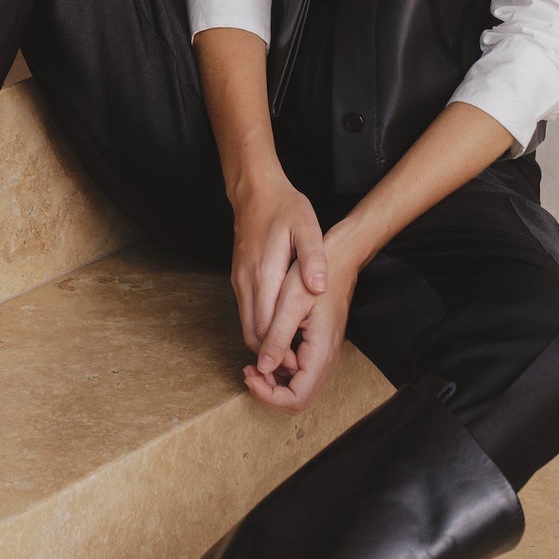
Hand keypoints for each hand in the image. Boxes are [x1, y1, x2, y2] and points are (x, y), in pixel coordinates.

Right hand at [229, 168, 326, 353]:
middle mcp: (246, 282)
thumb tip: (319, 286)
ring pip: (246, 325)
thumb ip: (313, 258)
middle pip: (252, 333)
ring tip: (289, 354)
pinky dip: (259, 328)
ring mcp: (239, 281)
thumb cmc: (284, 208)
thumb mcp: (306, 227)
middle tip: (295, 367)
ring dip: (264, 343)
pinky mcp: (238, 278)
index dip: (279, 350)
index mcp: (264, 274)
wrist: (255, 191)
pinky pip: (246, 312)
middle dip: (270, 355)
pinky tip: (279, 330)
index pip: (265, 326)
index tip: (297, 363)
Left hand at [243, 219, 367, 413]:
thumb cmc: (312, 277)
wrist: (337, 261)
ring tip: (252, 364)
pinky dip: (281, 372)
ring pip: (300, 389)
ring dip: (274, 383)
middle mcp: (327, 360)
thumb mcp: (290, 304)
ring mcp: (325, 356)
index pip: (297, 398)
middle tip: (248, 372)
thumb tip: (262, 369)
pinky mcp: (319, 349)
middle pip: (299, 399)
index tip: (249, 374)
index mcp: (321, 352)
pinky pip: (301, 374)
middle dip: (270, 393)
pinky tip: (266, 354)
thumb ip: (277, 338)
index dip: (269, 395)